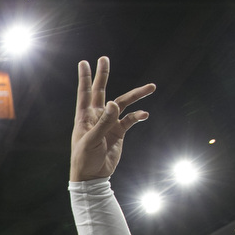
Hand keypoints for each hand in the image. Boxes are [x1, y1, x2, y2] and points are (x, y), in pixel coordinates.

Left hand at [69, 57, 154, 181]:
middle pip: (102, 91)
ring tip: (151, 87)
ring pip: (123, 104)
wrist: (93, 176)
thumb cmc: (84, 158)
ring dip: (136, 96)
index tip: (84, 62)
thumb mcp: (92, 140)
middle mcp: (96, 116)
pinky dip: (138, 116)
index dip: (85, 78)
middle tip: (105, 59)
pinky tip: (145, 114)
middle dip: (104, 75)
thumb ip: (103, 122)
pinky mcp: (119, 132)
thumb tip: (113, 103)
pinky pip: (131, 120)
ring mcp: (109, 123)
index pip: (84, 93)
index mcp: (84, 117)